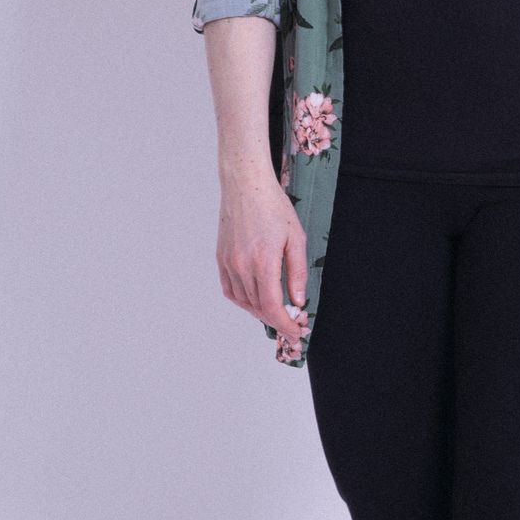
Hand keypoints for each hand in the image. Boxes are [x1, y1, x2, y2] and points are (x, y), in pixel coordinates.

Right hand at [216, 162, 309, 340]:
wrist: (245, 185)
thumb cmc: (273, 207)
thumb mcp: (296, 238)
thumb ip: (297, 272)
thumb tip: (297, 301)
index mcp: (263, 261)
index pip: (272, 307)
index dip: (285, 325)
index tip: (297, 333)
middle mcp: (242, 266)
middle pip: (258, 308)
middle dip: (277, 321)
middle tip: (293, 324)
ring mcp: (228, 263)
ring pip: (244, 302)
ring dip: (261, 312)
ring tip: (277, 313)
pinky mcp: (221, 258)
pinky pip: (231, 290)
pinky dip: (244, 301)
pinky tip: (256, 300)